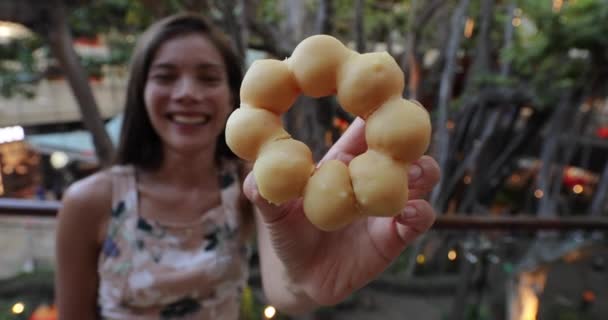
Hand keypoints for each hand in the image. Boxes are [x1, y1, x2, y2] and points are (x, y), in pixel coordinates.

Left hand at [243, 117, 439, 305]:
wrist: (302, 277)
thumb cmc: (288, 234)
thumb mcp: (274, 213)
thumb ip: (264, 194)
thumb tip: (250, 179)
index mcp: (344, 161)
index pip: (364, 126)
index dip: (371, 104)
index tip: (372, 87)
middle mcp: (371, 177)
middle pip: (401, 144)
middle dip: (407, 132)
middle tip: (404, 127)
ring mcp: (386, 204)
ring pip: (420, 177)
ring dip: (421, 169)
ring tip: (413, 172)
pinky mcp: (395, 236)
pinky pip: (418, 220)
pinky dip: (419, 212)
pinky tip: (408, 211)